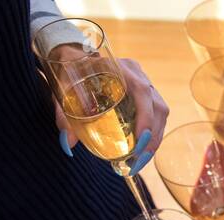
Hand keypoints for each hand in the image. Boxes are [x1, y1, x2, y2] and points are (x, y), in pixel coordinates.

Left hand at [52, 55, 167, 173]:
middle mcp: (138, 76)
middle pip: (157, 107)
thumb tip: (68, 143)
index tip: (141, 139)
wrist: (76, 57)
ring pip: (160, 114)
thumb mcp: (63, 89)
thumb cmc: (70, 70)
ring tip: (141, 159)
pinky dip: (152, 135)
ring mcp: (145, 85)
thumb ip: (63, 115)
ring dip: (154, 138)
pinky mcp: (146, 96)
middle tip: (140, 159)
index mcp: (121, 68)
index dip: (146, 116)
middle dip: (152, 136)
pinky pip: (157, 116)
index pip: (142, 91)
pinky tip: (142, 149)